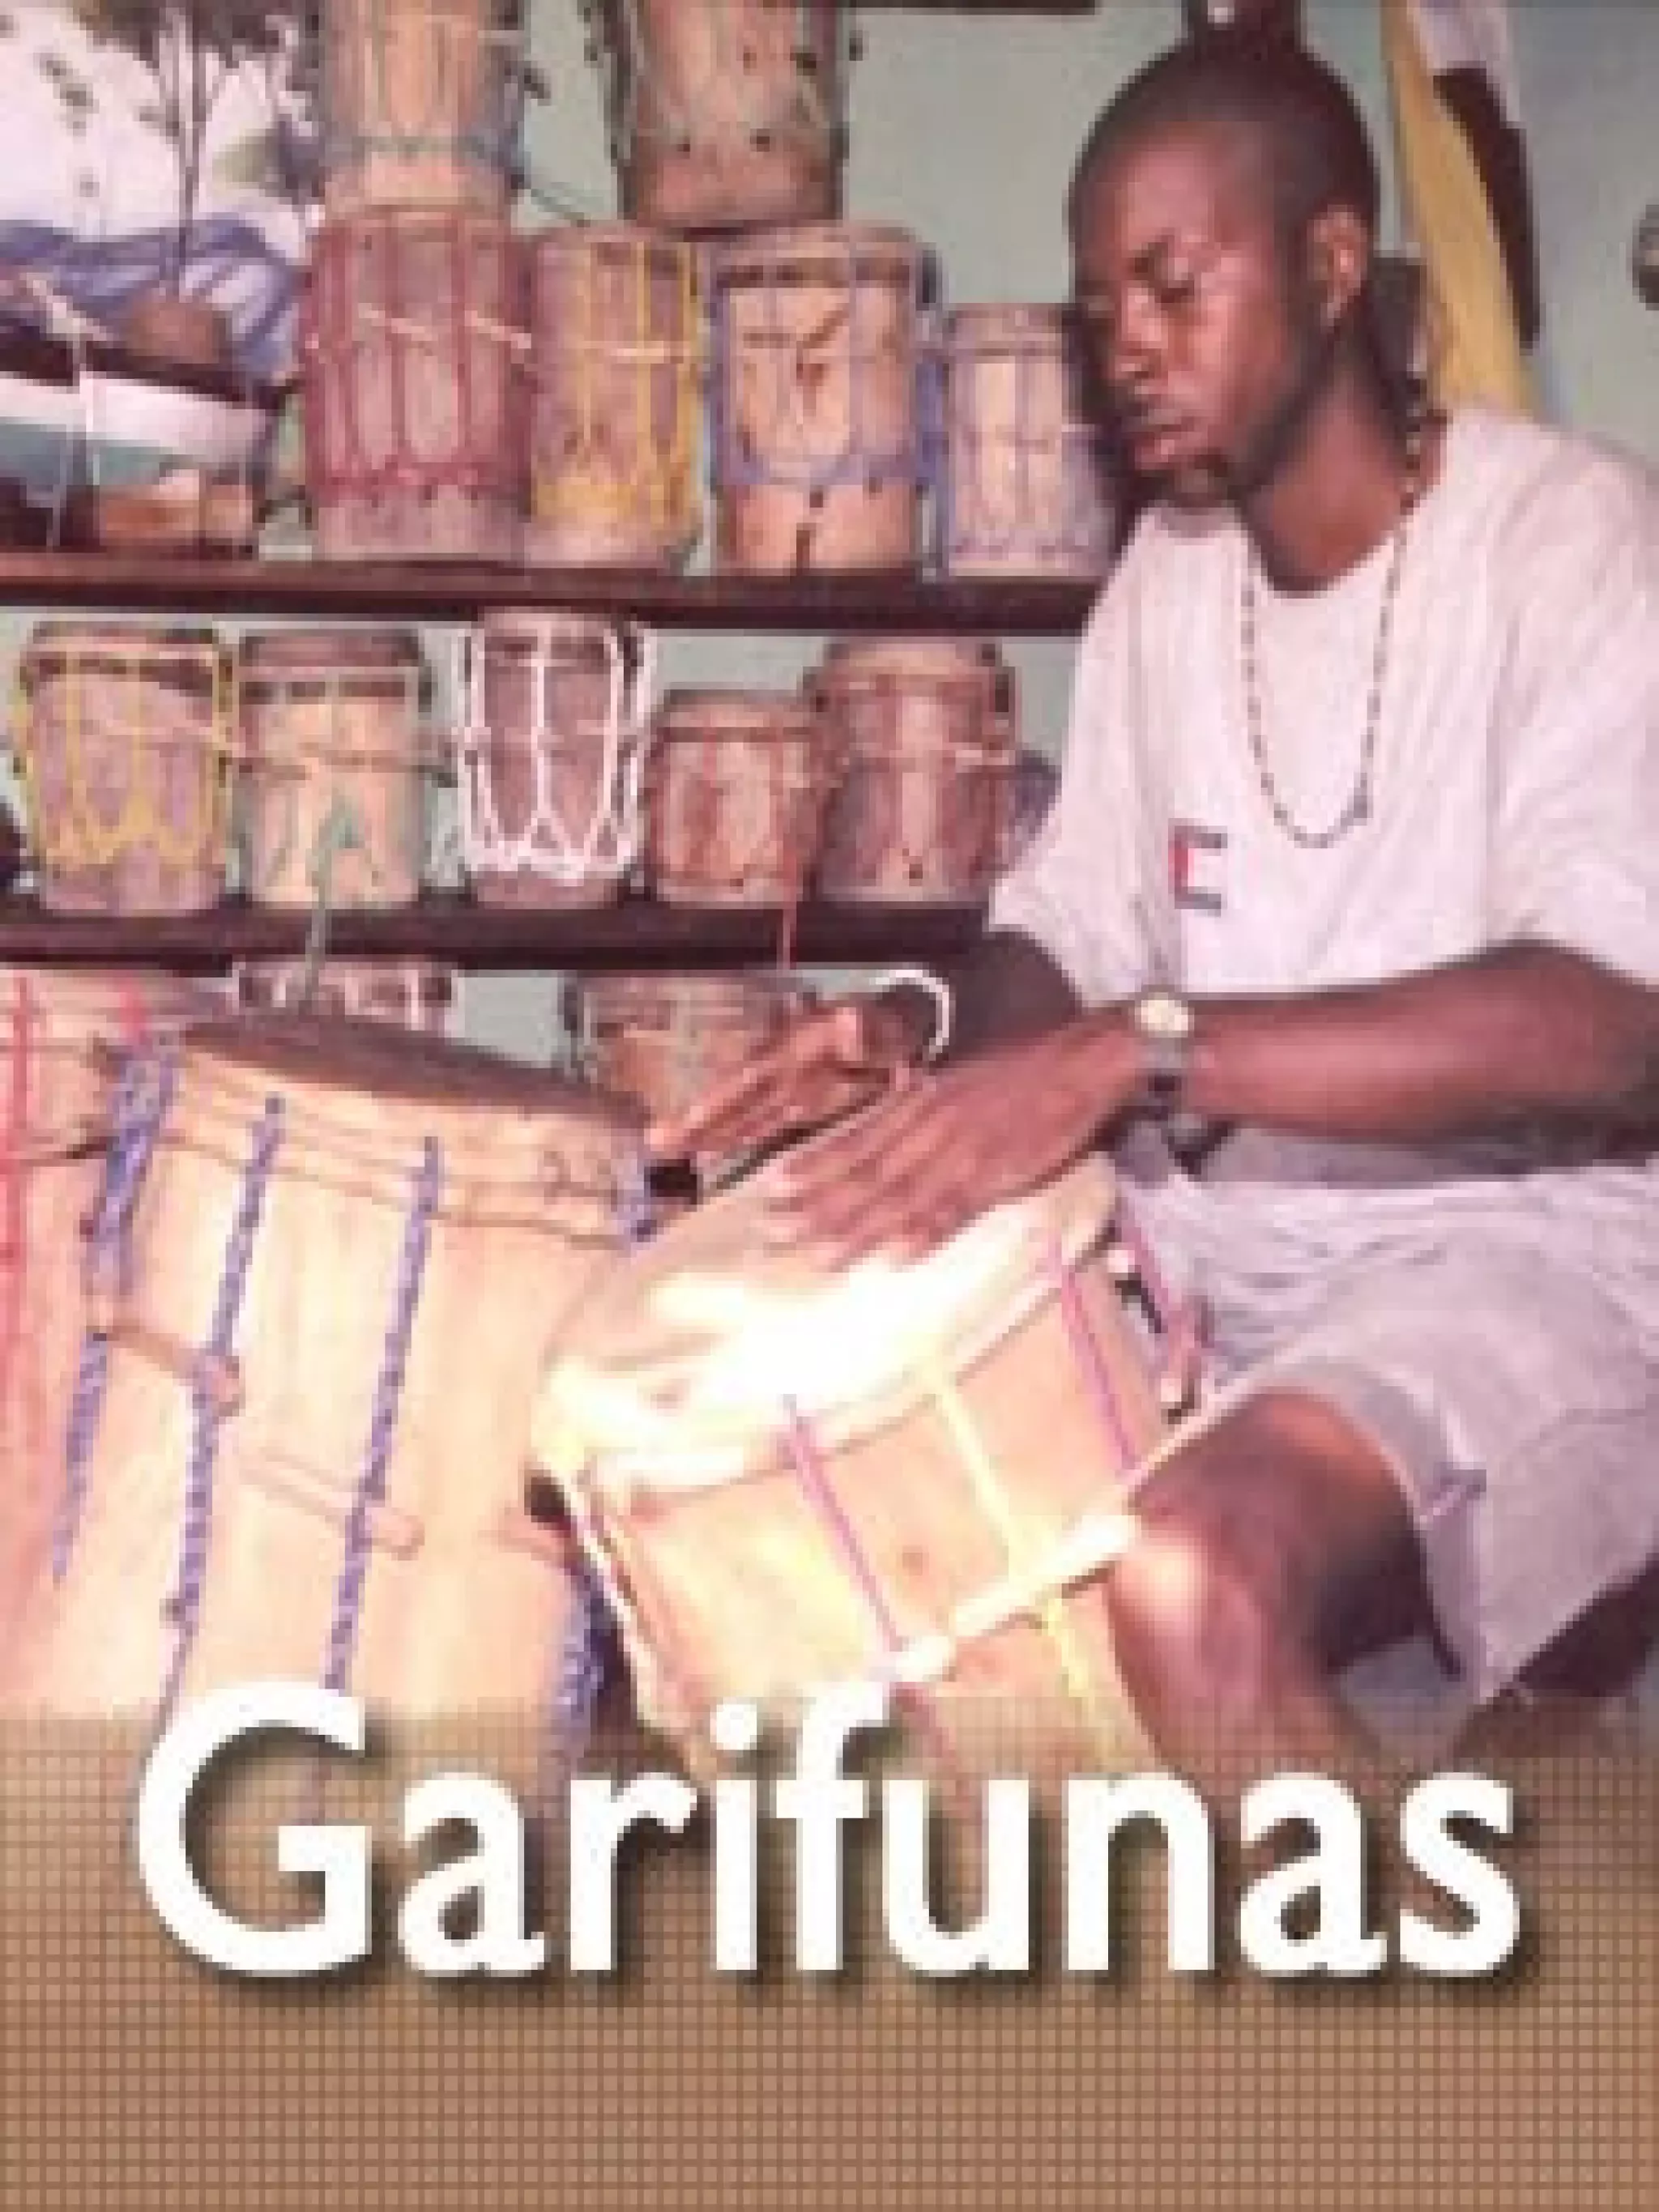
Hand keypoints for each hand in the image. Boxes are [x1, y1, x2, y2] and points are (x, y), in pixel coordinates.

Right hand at [645, 993, 926, 1167]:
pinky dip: (732, 1134)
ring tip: (663, 1147)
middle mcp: (785, 1066)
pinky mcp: (798, 1099)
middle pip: (734, 1097)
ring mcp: (789, 1083)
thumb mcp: (885, 1026)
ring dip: (705, 1130)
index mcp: (802, 1048)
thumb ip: (865, 1031)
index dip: (722, 1100)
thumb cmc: (894, 1027)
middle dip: (697, 1119)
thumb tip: (849, 1022)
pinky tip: (706, 1152)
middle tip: (655, 1142)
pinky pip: (758, 1119)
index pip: (753, 1078)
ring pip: (740, 1110)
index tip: (690, 1119)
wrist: (910, 1027)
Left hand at [761, 1012, 1143, 1263]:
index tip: (771, 1192)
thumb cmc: (1025, 1069)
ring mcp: (966, 1148)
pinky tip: (897, 1257)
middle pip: (866, 1172)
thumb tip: (888, 1133)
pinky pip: (958, 1206)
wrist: (1086, 1057)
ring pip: (901, 1194)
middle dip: (818, 1207)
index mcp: (922, 1099)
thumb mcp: (959, 1079)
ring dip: (859, 1228)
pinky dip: (926, 1231)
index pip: (856, 1140)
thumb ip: (923, 1108)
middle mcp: (933, 1123)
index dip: (812, 1168)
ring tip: (820, 1256)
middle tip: (774, 1235)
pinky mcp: (1003, 1170)